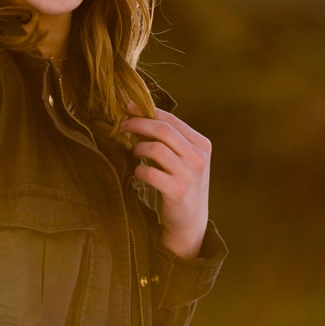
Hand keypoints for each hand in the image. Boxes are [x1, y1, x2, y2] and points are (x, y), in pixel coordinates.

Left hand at [122, 109, 211, 258]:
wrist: (191, 219)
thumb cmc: (182, 182)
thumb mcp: (184, 157)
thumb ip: (168, 138)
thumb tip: (137, 113)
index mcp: (202, 144)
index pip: (171, 120)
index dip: (147, 110)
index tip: (128, 106)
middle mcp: (198, 157)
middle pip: (163, 130)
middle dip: (138, 124)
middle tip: (123, 125)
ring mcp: (189, 175)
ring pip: (155, 149)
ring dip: (138, 148)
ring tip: (135, 152)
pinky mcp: (177, 191)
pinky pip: (149, 173)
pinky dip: (139, 170)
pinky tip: (139, 172)